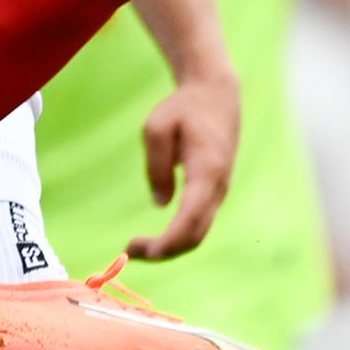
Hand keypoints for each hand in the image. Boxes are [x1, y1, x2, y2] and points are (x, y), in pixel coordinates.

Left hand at [128, 74, 243, 261]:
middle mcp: (219, 188)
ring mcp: (220, 193)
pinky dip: (178, 238)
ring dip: (170, 248)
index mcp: (207, 170)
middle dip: (165, 251)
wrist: (217, 97)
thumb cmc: (184, 108)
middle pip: (196, 235)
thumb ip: (156, 164)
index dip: (169, 241)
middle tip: (129, 252)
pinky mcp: (214, 194)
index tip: (143, 251)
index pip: (191, 218)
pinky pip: (198, 225)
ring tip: (135, 248)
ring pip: (199, 234)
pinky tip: (156, 240)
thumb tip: (160, 203)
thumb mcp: (157, 126)